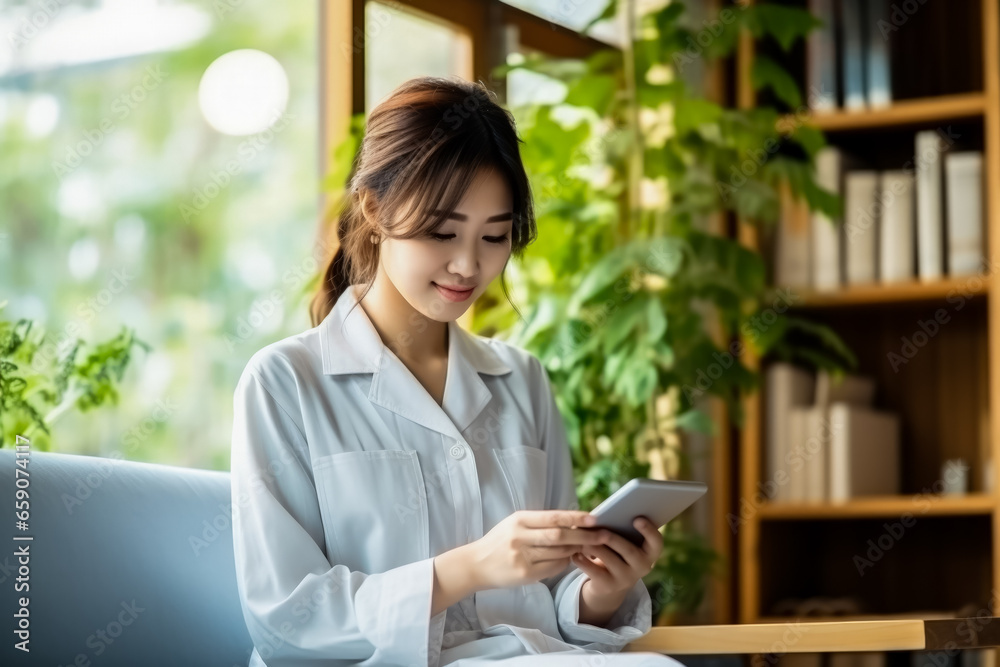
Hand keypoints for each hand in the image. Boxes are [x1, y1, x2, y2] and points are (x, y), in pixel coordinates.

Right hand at [468, 510, 607, 589]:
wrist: (476, 564)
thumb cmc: (501, 541)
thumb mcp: (516, 524)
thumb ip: (541, 523)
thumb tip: (574, 521)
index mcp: (520, 520)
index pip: (554, 517)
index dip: (576, 518)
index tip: (595, 518)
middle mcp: (520, 537)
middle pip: (560, 536)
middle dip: (585, 535)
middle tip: (604, 535)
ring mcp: (522, 557)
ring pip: (559, 552)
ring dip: (577, 549)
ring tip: (591, 546)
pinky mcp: (525, 574)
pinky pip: (553, 567)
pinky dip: (565, 562)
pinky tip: (570, 558)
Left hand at [572, 515, 662, 601]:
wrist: (608, 583)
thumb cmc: (616, 552)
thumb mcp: (623, 542)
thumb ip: (620, 529)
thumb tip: (601, 515)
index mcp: (649, 552)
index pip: (656, 542)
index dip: (649, 530)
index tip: (637, 518)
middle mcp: (642, 567)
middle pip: (630, 551)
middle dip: (614, 539)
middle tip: (601, 530)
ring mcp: (626, 579)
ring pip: (610, 560)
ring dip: (595, 547)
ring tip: (582, 538)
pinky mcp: (609, 586)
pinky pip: (595, 572)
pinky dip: (583, 561)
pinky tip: (575, 553)